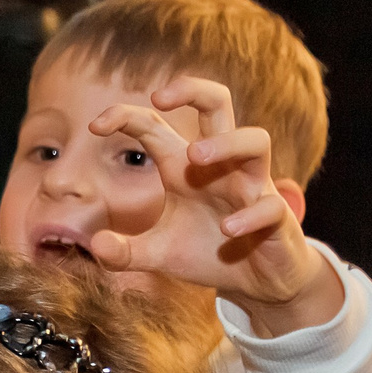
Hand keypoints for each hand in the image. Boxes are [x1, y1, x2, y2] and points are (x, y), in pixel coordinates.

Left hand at [85, 77, 333, 330]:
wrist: (256, 282)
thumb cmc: (207, 252)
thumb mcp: (157, 254)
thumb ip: (123, 252)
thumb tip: (95, 244)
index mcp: (184, 168)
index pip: (157, 127)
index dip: (127, 117)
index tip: (95, 125)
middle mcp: (220, 168)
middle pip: (218, 105)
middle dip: (193, 90)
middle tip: (159, 97)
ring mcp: (251, 189)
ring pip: (256, 141)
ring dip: (227, 143)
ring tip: (195, 155)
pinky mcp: (275, 218)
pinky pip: (270, 206)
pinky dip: (250, 215)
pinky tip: (227, 230)